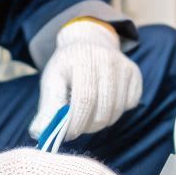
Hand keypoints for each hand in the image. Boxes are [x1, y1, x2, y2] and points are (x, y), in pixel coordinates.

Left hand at [31, 19, 141, 140]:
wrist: (88, 40)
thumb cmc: (68, 65)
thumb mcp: (52, 80)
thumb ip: (48, 107)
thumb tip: (40, 133)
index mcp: (82, 60)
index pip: (84, 100)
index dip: (77, 123)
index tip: (68, 134)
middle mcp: (107, 61)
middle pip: (103, 108)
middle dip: (89, 126)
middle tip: (78, 128)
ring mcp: (124, 66)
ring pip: (117, 110)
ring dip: (102, 122)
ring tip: (89, 117)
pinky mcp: (135, 73)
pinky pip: (130, 104)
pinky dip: (117, 111)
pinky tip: (105, 103)